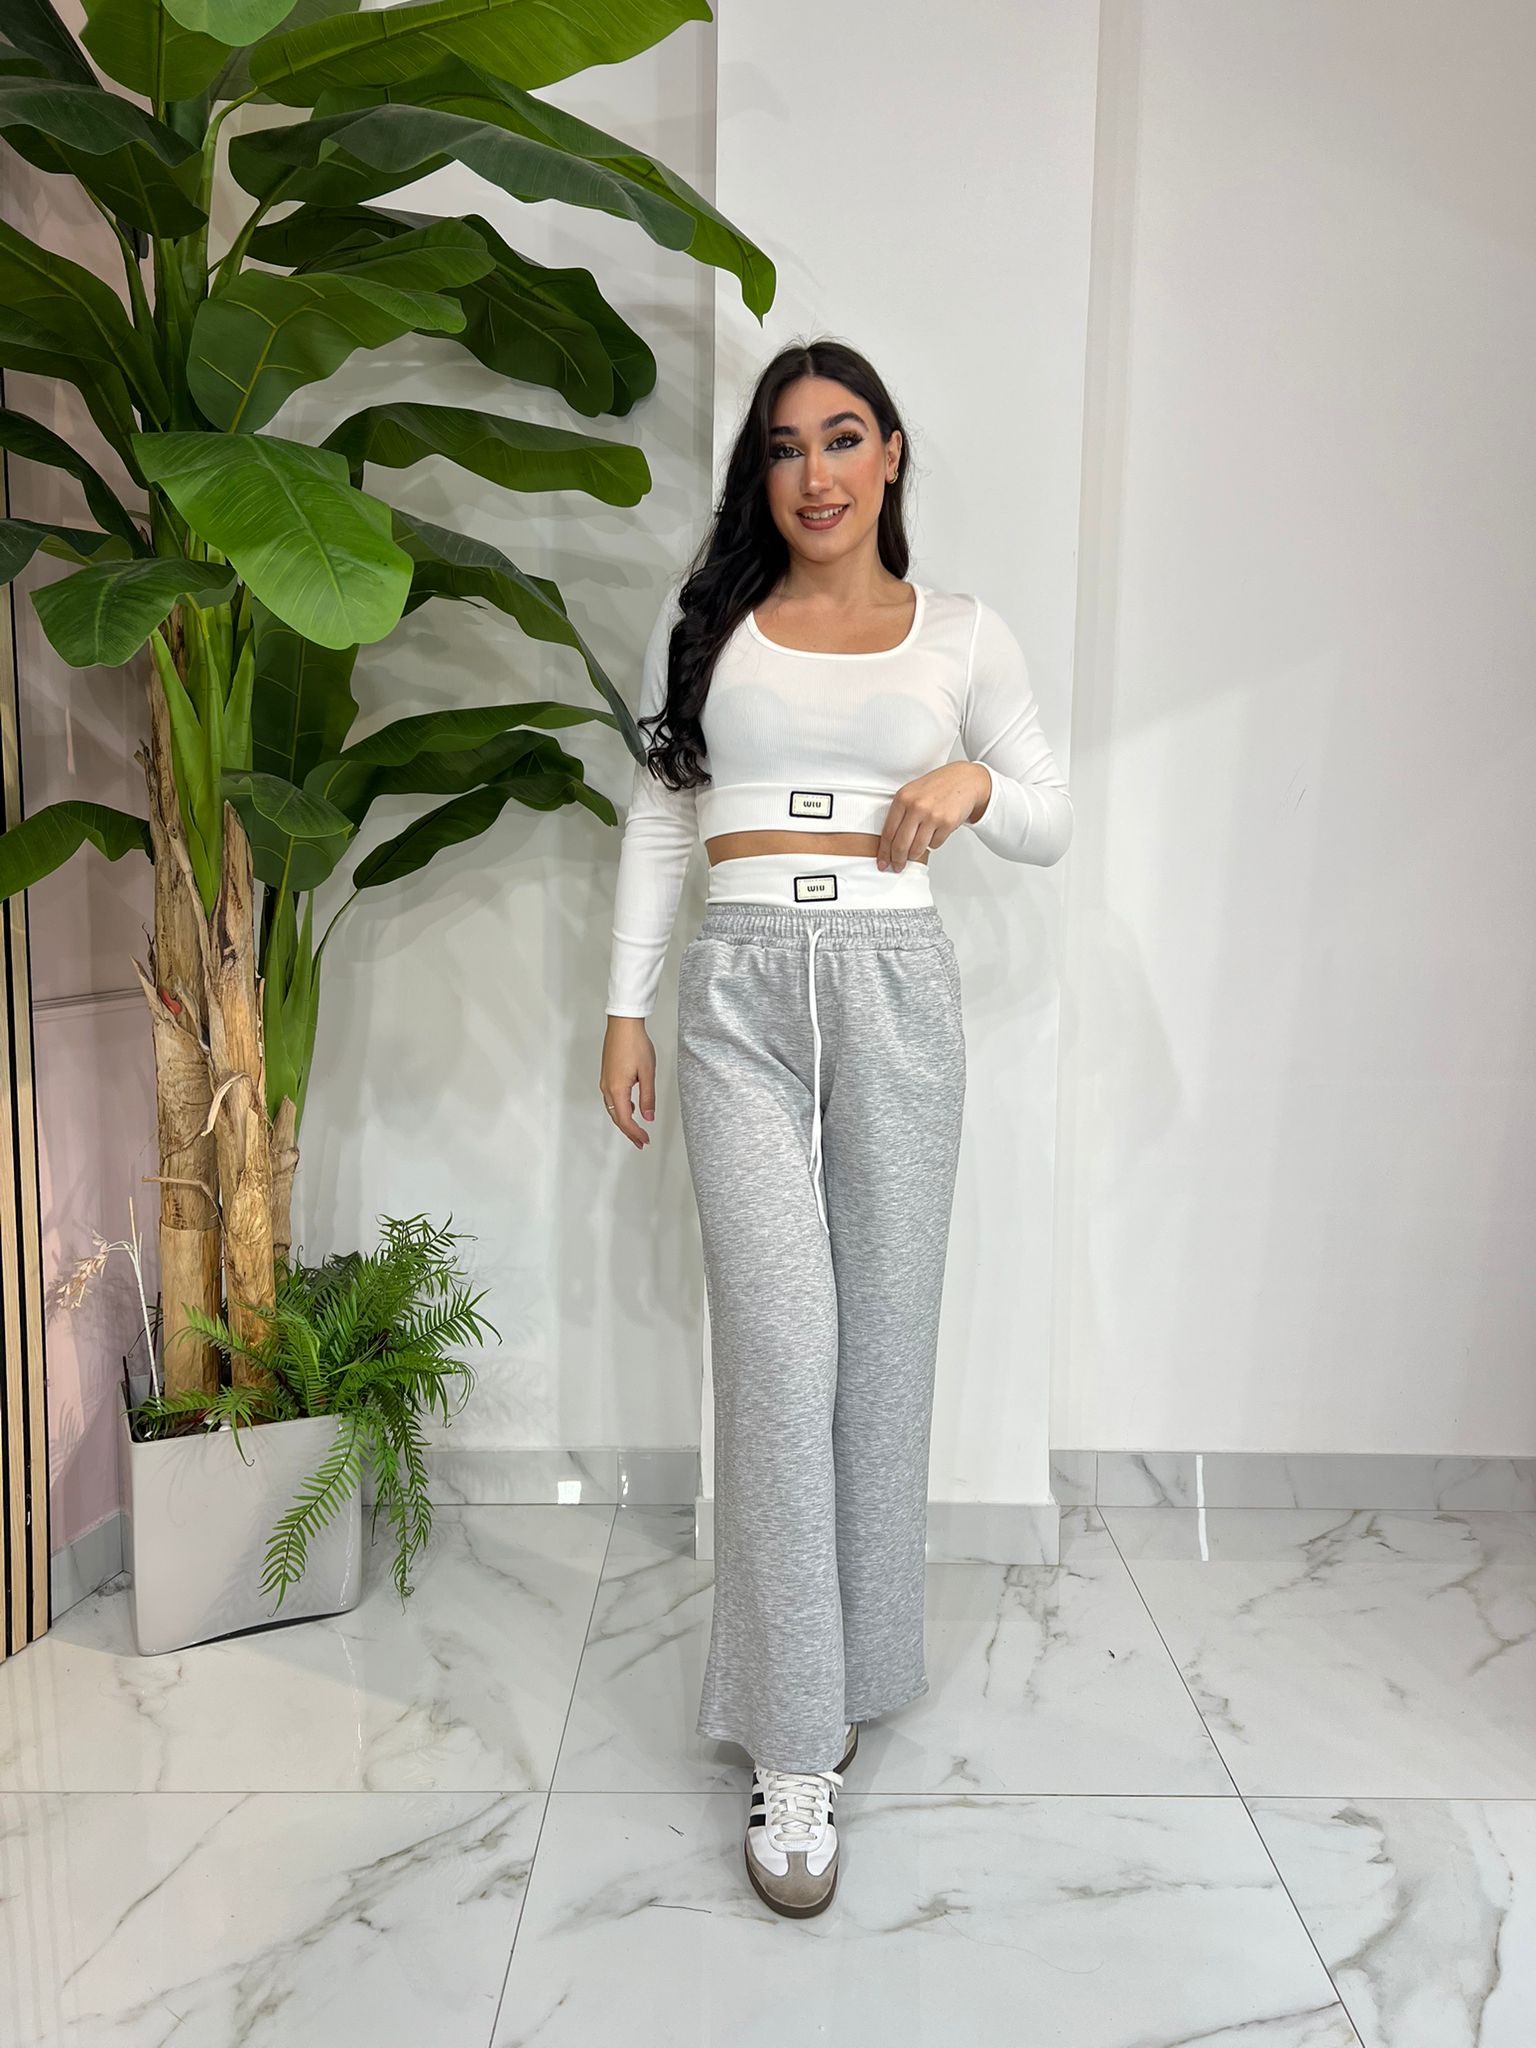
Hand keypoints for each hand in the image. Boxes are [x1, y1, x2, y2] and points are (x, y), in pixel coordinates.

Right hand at [601, 1016, 655, 1148]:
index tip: (645, 1141)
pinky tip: (632, 1108)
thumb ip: (648, 1097)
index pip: (625, 1120)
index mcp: (617, 1089)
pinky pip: (612, 1099)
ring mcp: (605, 1081)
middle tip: (641, 1142)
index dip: (635, 1133)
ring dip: (625, 1121)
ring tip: (637, 1130)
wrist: (623, 1025)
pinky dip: (621, 1109)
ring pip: (613, 1109)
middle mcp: (607, 1088)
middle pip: (617, 1117)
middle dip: (629, 1131)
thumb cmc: (635, 1044)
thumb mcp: (647, 1073)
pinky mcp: (607, 1075)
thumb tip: (648, 1117)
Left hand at [877, 762, 990, 869]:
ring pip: (917, 849)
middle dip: (897, 860)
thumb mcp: (912, 792)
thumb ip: (900, 813)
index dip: (884, 852)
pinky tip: (934, 833)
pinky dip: (932, 843)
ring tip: (914, 854)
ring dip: (914, 855)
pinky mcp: (948, 823)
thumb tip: (889, 843)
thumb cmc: (936, 787)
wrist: (964, 779)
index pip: (888, 832)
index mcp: (903, 798)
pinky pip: (934, 844)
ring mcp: (933, 815)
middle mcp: (916, 806)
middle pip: (901, 844)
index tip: (883, 862)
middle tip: (897, 866)